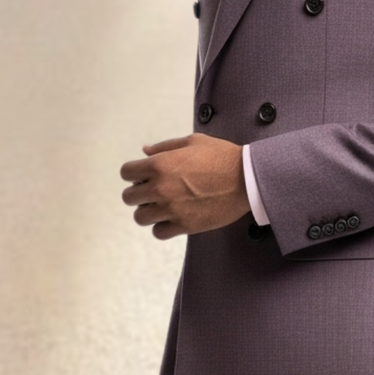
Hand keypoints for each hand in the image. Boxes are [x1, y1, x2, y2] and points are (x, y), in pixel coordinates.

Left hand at [120, 133, 250, 237]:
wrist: (246, 178)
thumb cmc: (221, 156)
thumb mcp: (193, 142)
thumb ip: (165, 147)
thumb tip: (145, 151)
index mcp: (159, 165)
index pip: (126, 173)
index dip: (133, 173)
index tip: (142, 175)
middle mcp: (160, 188)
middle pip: (129, 197)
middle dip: (138, 192)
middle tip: (152, 191)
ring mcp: (171, 209)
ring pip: (141, 218)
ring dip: (148, 211)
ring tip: (161, 206)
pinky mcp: (185, 225)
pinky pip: (159, 232)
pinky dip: (162, 226)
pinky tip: (172, 218)